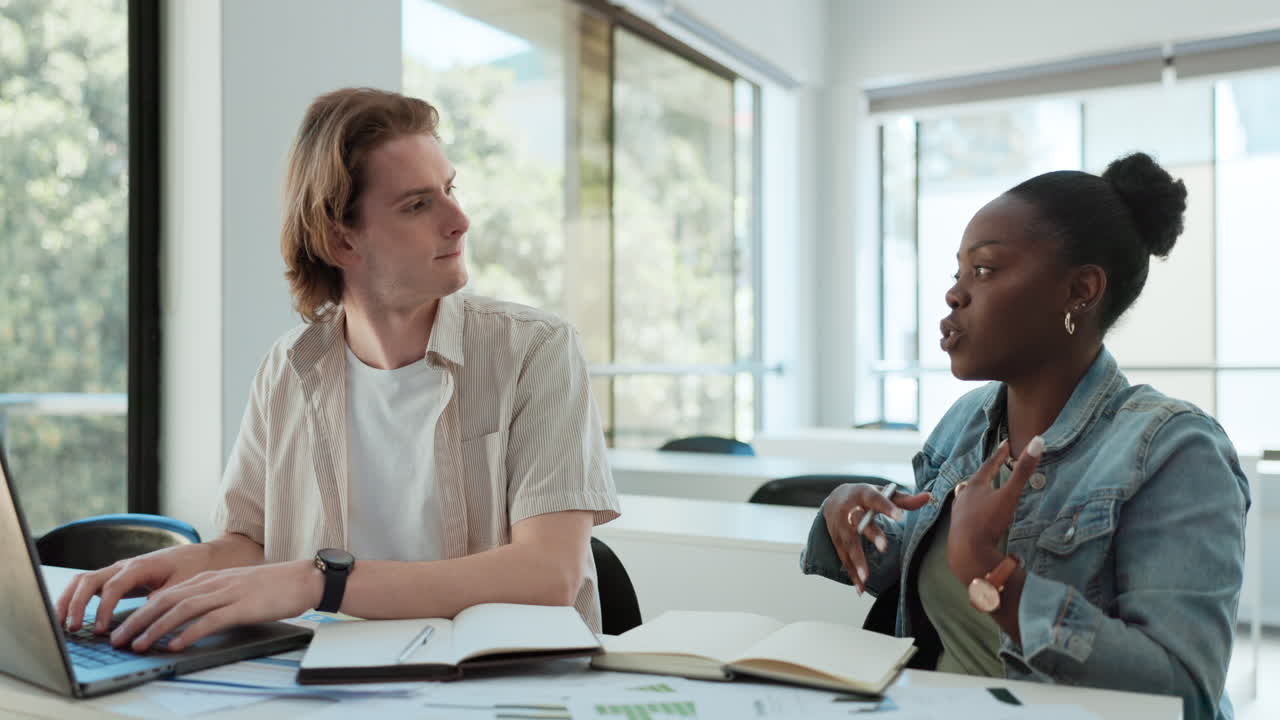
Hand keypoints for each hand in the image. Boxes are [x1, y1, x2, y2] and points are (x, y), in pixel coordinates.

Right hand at [57, 543, 213, 634]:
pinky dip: (74, 599)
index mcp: (139, 566)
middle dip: (76, 604)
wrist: (197, 556)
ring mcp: (116, 572)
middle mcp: (122, 566)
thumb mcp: (182, 584)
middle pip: (89, 580)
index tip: (101, 631)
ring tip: (61, 625)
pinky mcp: (114, 579)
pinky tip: (69, 618)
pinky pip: (87, 586)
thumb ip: (163, 598)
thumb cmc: (190, 569)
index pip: (113, 587)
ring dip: (68, 601)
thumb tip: (145, 616)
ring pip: (82, 581)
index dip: (104, 609)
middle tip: (72, 629)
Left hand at [108, 560, 323, 651]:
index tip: (122, 628)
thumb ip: (211, 598)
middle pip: (165, 600)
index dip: (139, 611)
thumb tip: (188, 620)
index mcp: (209, 578)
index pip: (165, 593)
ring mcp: (227, 593)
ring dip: (155, 628)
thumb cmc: (272, 587)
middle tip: (118, 640)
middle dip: (137, 621)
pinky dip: (188, 633)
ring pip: (181, 609)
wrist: (303, 579)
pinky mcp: (242, 606)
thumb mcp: (234, 588)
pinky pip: (209, 620)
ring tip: (138, 645)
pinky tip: (175, 645)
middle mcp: (213, 583)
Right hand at [822, 483, 930, 593]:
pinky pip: (844, 558)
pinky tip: (860, 589)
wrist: (834, 498)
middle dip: (871, 535)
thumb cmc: (865, 497)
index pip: (875, 500)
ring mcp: (840, 527)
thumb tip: (928, 497)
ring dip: (857, 561)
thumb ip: (904, 499)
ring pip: (849, 544)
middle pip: (860, 523)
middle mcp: (849, 511)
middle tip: (884, 547)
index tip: (900, 516)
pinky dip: (852, 574)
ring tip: (866, 577)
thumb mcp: (882, 492)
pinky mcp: (836, 541)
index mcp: (863, 494)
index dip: (887, 507)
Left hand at [948, 436, 1042, 584]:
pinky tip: (970, 514)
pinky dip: (969, 507)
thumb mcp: (1009, 495)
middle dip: (985, 472)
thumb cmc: (988, 520)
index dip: (999, 454)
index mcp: (975, 485)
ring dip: (973, 490)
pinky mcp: (958, 528)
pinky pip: (964, 512)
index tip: (1006, 444)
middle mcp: (964, 496)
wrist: (967, 552)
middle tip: (991, 466)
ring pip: (965, 495)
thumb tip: (1037, 441)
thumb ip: (1023, 471)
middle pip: (975, 479)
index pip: (989, 464)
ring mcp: (958, 512)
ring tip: (974, 488)